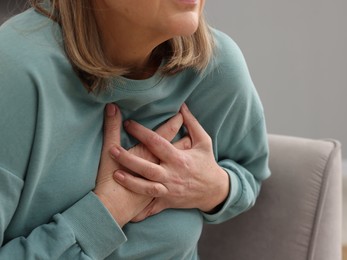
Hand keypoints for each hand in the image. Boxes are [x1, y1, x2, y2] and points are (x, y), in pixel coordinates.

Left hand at [110, 104, 229, 221]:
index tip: (128, 124)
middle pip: (147, 167)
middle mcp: (172, 175)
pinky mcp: (168, 201)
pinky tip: (126, 208)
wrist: (215, 191)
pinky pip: (151, 208)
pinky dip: (139, 211)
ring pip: (146, 187)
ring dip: (130, 181)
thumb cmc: (207, 164)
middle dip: (129, 159)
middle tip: (112, 149)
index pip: (158, 143)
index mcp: (179, 158)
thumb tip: (182, 106)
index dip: (142, 133)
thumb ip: (192, 123)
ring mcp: (169, 190)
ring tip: (114, 173)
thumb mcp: (204, 141)